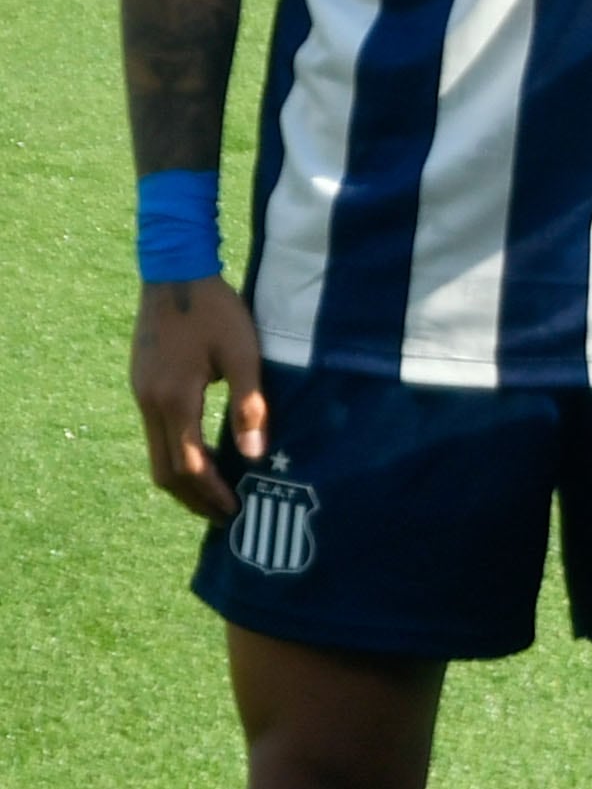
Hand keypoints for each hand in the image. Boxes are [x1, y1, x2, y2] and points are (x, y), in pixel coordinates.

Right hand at [131, 274, 270, 521]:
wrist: (175, 273)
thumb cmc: (217, 310)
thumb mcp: (244, 354)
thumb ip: (250, 405)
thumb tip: (254, 455)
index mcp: (175, 399)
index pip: (189, 465)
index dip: (211, 493)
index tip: (234, 511)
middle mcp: (150, 403)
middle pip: (165, 470)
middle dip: (194, 497)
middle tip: (224, 515)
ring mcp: (141, 394)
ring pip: (155, 454)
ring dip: (183, 479)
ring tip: (214, 494)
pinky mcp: (143, 385)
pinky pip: (155, 434)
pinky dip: (176, 455)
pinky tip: (201, 457)